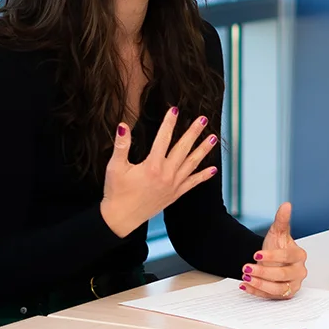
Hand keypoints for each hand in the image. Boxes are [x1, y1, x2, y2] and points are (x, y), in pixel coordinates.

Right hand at [100, 107, 219, 237]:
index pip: (163, 138)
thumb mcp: (115, 167)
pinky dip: (203, 176)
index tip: (175, 109)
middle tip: (203, 119)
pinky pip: (192, 183)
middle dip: (193, 132)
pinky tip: (213, 169)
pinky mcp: (174, 195)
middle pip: (183, 149)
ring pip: (191, 164)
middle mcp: (166, 175)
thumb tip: (123, 125)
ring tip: (213, 138)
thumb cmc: (116, 192)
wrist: (121, 218)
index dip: (169, 122)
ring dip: (203, 150)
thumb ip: (121, 145)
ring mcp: (173, 185)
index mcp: (152, 166)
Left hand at [241, 203, 307, 299]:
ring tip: (246, 278)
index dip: (272, 256)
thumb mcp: (277, 232)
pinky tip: (245, 286)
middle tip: (246, 268)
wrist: (272, 259)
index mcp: (300, 256)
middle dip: (263, 272)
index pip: (288, 257)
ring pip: (278, 289)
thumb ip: (282, 220)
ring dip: (260, 284)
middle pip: (283, 275)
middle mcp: (299, 272)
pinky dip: (257, 292)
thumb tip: (286, 205)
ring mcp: (292, 285)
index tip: (256, 254)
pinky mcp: (284, 295)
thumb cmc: (277, 247)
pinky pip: (270, 296)